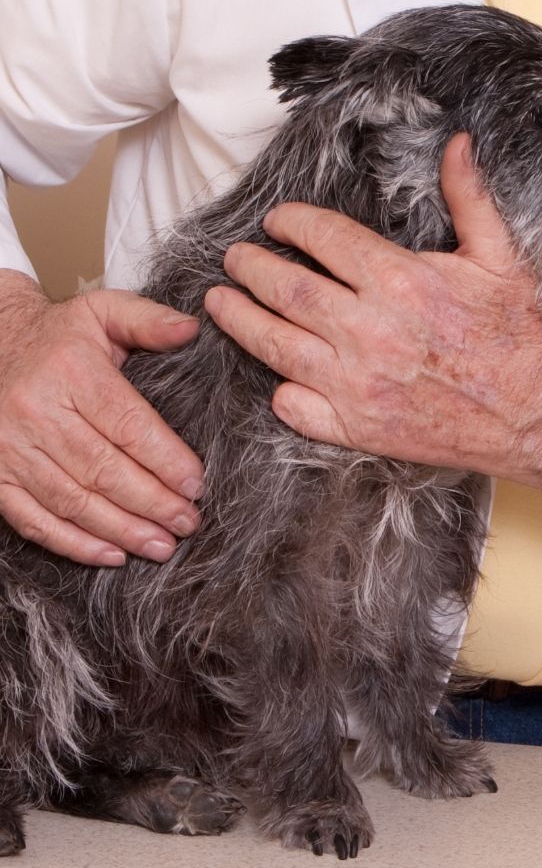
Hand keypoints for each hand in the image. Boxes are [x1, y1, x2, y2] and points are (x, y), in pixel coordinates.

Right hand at [0, 271, 203, 564]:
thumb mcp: (102, 312)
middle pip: (103, 469)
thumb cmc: (59, 335)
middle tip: (189, 523)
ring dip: (121, 530)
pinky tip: (111, 555)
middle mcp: (36, 412)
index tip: (196, 485)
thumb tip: (192, 328)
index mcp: (71, 372)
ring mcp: (10, 448)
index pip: (126, 424)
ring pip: (72, 500)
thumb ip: (148, 320)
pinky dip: (73, 544)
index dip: (165, 460)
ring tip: (162, 546)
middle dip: (152, 503)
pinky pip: (33, 519)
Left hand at [204, 134, 541, 525]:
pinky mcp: (359, 429)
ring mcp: (358, 385)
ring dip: (240, 320)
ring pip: (275, 346)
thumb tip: (455, 145)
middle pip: (284, 289)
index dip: (292, 224)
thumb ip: (468, 199)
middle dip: (251, 268)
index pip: (322, 239)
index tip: (279, 222)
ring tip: (221, 304)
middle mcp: (369, 331)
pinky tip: (276, 376)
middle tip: (236, 259)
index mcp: (399, 281)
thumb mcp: (499, 259)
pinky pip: (296, 408)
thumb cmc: (517, 338)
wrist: (533, 414)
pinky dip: (280, 391)